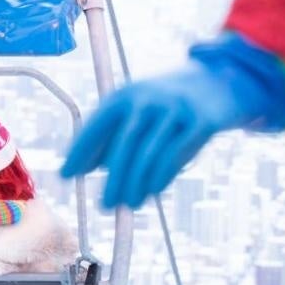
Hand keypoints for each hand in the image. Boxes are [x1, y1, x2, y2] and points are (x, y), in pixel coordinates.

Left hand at [61, 35, 284, 210]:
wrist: (219, 80)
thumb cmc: (166, 104)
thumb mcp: (136, 109)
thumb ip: (110, 134)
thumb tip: (82, 168)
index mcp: (126, 94)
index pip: (97, 124)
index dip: (79, 151)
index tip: (66, 175)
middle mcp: (149, 99)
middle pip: (124, 144)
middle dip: (113, 178)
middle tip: (104, 204)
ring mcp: (176, 109)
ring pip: (151, 154)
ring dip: (137, 184)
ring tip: (129, 203)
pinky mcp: (201, 122)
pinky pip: (177, 155)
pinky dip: (162, 177)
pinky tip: (153, 191)